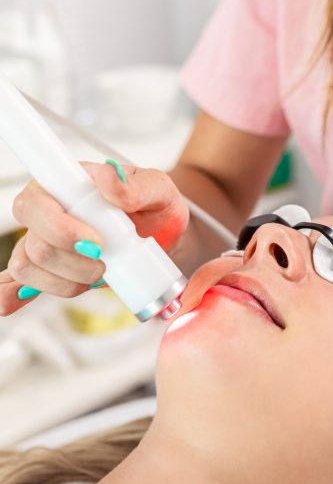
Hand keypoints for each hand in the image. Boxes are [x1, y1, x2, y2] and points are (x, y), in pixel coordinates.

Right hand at [0, 161, 188, 315]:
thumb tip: (108, 179)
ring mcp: (46, 243)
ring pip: (30, 270)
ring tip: (99, 274)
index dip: (58, 228)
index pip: (34, 203)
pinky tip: (12, 304)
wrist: (165, 235)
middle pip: (33, 245)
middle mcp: (48, 213)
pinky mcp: (53, 270)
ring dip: (66, 282)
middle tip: (107, 260)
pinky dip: (10, 296)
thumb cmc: (156, 206)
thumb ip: (136, 186)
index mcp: (65, 185)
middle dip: (73, 262)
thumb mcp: (158, 189)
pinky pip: (17, 284)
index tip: (97, 242)